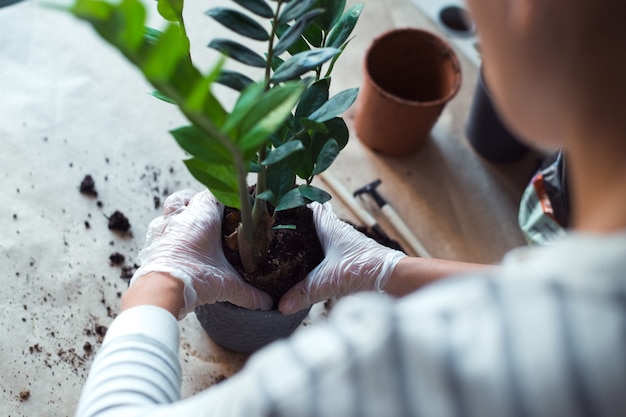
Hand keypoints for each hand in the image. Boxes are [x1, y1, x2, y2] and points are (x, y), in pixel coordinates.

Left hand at [131, 189, 272, 318]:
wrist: (162, 290)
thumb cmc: (195, 277)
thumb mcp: (228, 285)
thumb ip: (249, 293)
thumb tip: (265, 303)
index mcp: (203, 216)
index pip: (216, 195)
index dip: (225, 200)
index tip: (233, 210)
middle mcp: (182, 216)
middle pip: (189, 196)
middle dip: (198, 203)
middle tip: (209, 218)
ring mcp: (163, 227)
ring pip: (171, 207)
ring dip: (179, 215)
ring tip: (189, 228)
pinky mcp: (151, 241)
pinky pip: (158, 228)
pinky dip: (166, 233)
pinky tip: (173, 245)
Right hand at [279, 202, 405, 313]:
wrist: (391, 278)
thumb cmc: (366, 268)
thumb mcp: (327, 281)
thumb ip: (303, 291)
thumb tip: (282, 304)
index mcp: (330, 227)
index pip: (311, 207)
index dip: (297, 205)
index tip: (281, 208)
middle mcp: (338, 232)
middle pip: (315, 223)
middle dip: (300, 227)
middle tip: (281, 231)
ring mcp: (346, 245)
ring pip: (323, 238)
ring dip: (310, 243)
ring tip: (291, 250)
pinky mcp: (351, 258)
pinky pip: (331, 253)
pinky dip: (321, 258)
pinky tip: (312, 268)